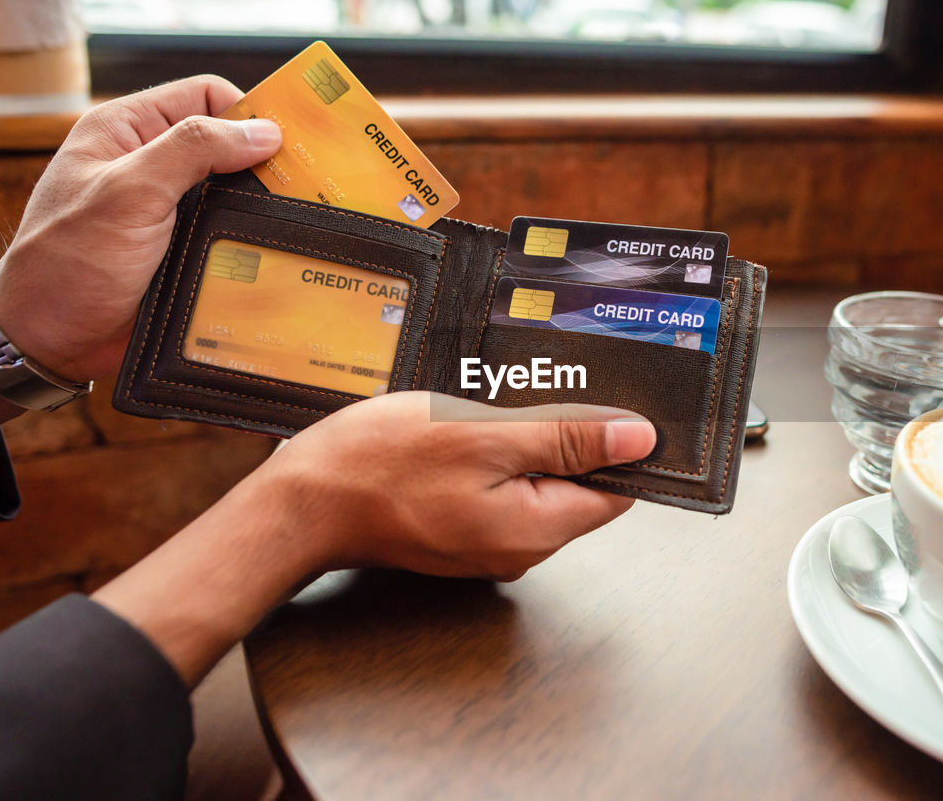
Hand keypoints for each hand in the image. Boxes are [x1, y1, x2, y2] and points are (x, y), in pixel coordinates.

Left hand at [0, 76, 280, 382]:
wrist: (51, 340)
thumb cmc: (70, 259)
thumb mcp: (130, 191)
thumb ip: (193, 150)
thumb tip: (264, 131)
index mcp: (128, 131)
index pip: (204, 97)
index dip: (247, 112)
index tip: (287, 144)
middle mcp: (152, 165)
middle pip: (227, 145)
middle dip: (266, 163)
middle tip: (310, 184)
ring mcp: (170, 212)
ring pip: (235, 195)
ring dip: (263, 207)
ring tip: (304, 220)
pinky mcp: (185, 253)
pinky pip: (231, 236)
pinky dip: (255, 242)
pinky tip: (281, 251)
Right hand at [94, 392, 656, 684]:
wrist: (302, 501)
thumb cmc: (382, 466)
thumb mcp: (484, 435)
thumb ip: (568, 440)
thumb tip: (640, 439)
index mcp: (538, 529)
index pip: (617, 489)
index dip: (618, 442)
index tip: (604, 400)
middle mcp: (521, 547)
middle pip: (577, 484)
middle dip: (563, 435)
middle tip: (523, 396)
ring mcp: (489, 542)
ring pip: (535, 481)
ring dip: (521, 441)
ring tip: (483, 411)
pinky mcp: (461, 529)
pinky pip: (499, 488)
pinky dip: (491, 456)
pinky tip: (462, 430)